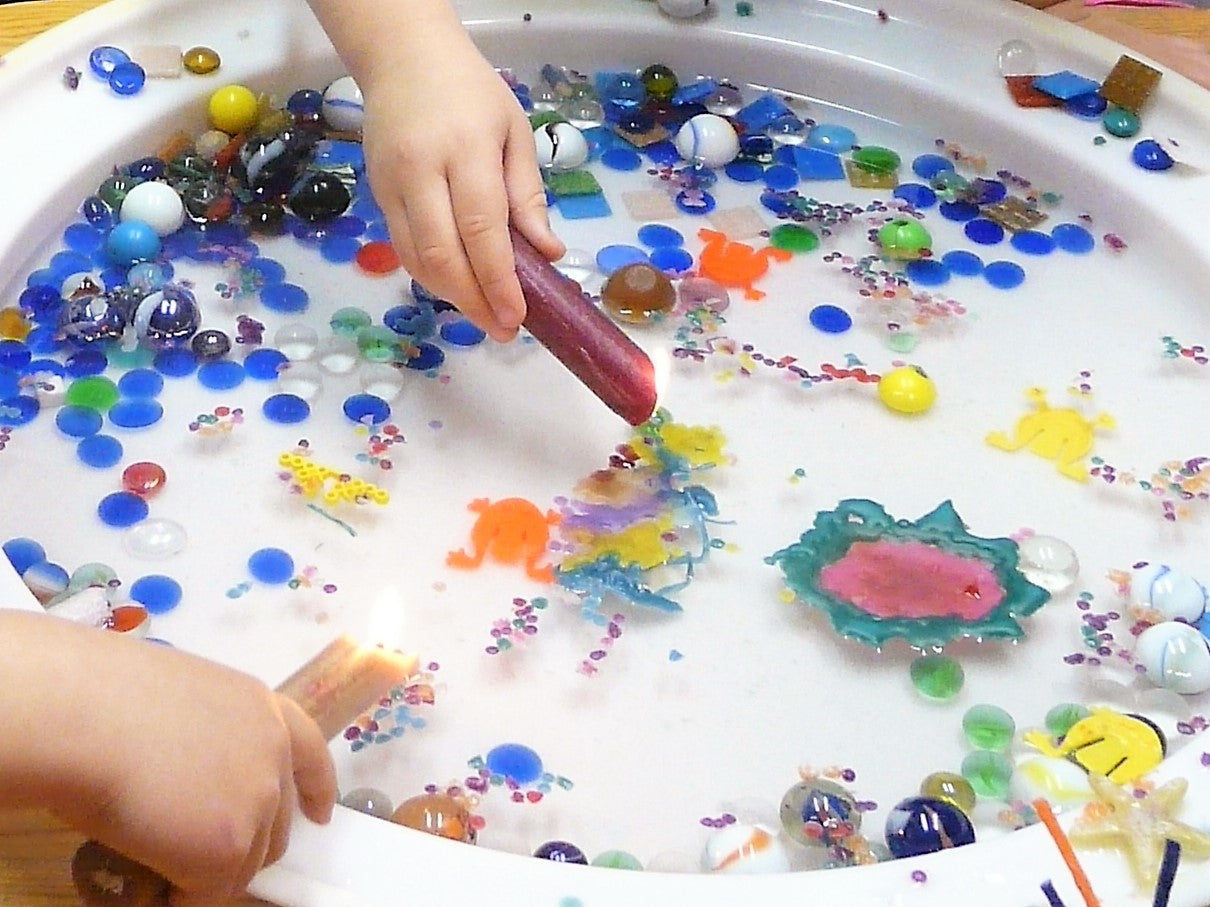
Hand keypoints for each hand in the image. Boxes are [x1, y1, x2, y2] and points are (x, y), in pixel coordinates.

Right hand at [0, 613, 336, 905]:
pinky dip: (182, 896)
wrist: (83, 717)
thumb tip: (196, 779)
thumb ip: (210, 739)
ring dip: (209, 871)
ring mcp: (258, 801)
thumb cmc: (107, 698)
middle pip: (277, 823)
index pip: (311, 753)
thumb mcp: (182, 702)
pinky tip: (152, 882)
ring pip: (244, 864)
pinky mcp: (229, 847)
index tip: (318, 815)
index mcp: (262, 708)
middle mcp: (272, 753)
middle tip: (199, 850)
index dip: (316, 789)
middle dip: (245, 843)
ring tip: (162, 862)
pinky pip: (210, 893)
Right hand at [358, 26, 564, 340]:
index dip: (498, 280)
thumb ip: (527, 195)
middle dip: (473, 301)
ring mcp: (391, 184)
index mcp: (465, 149)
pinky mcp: (377, 195)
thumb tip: (546, 254)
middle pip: (441, 254)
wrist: (403, 57)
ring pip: (416, 259)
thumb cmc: (470, 92)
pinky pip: (404, 249)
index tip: (517, 315)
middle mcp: (421, 169)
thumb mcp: (514, 133)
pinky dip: (432, 276)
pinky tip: (459, 287)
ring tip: (485, 315)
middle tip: (502, 329)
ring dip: (451, 296)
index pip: (481, 228)